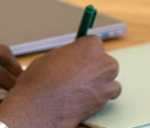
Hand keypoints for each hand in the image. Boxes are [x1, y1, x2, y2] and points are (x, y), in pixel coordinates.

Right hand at [0, 36, 120, 127]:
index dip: (85, 52)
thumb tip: (71, 60)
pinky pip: (107, 96)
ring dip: (99, 83)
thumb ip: (69, 56)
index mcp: (91, 46)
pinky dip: (99, 98)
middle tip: (79, 74)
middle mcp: (103, 62)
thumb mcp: (53, 56)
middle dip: (95, 67)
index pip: (95, 43)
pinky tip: (85, 98)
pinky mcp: (104, 102)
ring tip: (82, 88)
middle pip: (105, 61)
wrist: (40, 105)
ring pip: (110, 79)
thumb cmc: (42, 80)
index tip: (80, 58)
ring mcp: (106, 83)